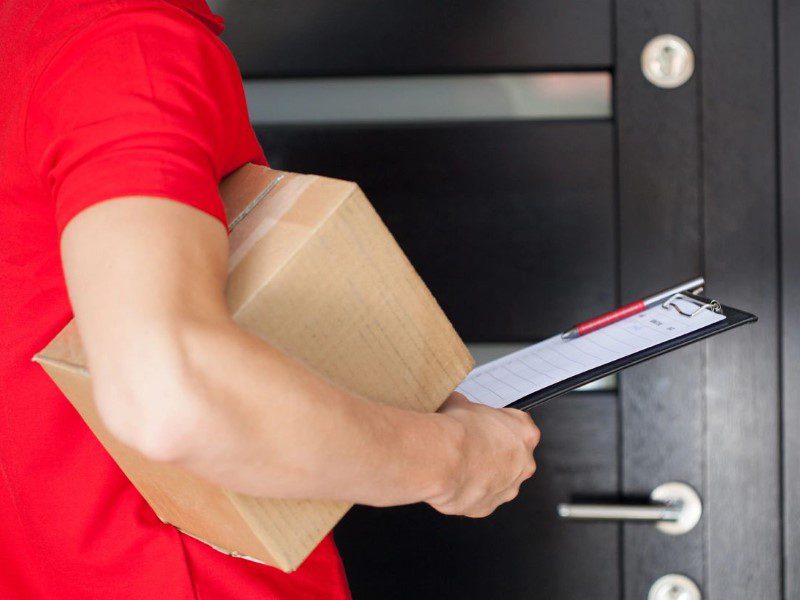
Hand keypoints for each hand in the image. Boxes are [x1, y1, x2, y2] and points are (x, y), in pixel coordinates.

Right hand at [429, 392, 539, 517]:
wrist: (442, 459)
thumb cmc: (457, 431)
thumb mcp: (461, 403)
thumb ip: (467, 406)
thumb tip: (457, 404)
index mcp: (525, 432)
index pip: (518, 426)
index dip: (496, 426)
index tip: (482, 426)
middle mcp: (524, 462)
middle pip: (513, 457)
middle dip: (494, 453)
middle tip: (470, 446)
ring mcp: (509, 488)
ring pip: (499, 481)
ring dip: (483, 474)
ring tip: (459, 465)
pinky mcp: (489, 507)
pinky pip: (481, 498)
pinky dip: (469, 491)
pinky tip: (454, 480)